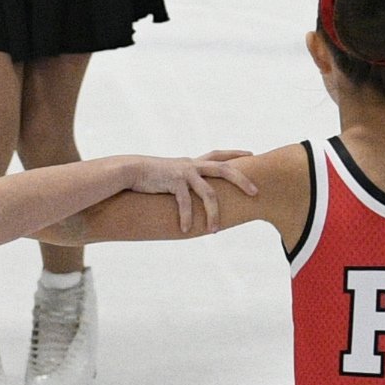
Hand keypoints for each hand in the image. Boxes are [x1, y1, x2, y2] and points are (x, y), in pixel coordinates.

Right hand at [114, 152, 259, 232]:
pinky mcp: (173, 181)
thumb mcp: (171, 175)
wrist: (130, 171)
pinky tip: (187, 230)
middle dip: (241, 180)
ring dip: (213, 214)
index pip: (219, 155)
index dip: (235, 154)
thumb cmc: (150, 176)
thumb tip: (191, 193)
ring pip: (208, 193)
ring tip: (214, 231)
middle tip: (255, 192)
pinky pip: (185, 202)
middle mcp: (192, 165)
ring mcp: (184, 172)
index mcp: (193, 163)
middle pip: (224, 169)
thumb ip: (184, 181)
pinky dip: (187, 217)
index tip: (252, 154)